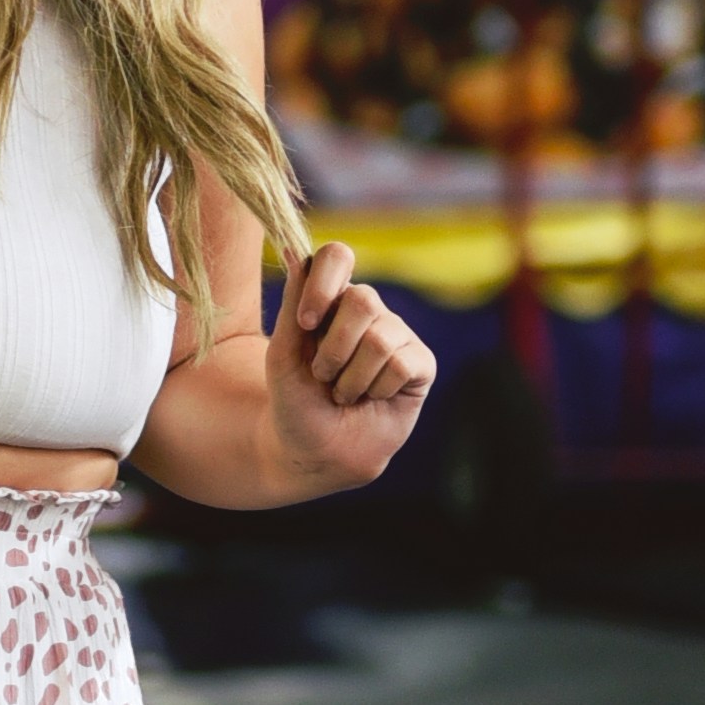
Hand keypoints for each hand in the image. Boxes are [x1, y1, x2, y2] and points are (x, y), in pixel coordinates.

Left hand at [265, 241, 433, 493]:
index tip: (306, 323)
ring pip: (380, 339)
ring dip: (351, 378)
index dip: (323, 284)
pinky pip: (401, 364)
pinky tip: (372, 399)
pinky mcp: (420, 364)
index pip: (338, 257)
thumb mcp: (284, 354)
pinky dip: (377, 389)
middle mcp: (368, 310)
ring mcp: (397, 334)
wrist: (316, 451)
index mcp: (331, 299)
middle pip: (362, 300)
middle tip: (322, 375)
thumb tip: (296, 253)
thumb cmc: (296, 400)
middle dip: (334, 348)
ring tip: (344, 394)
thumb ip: (292, 305)